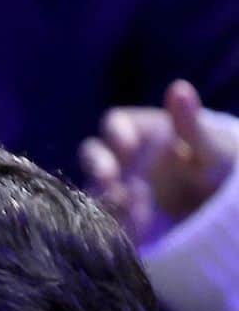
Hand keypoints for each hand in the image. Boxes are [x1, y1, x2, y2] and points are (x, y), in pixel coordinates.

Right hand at [79, 81, 237, 248]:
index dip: (115, 133)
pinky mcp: (119, 217)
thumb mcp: (210, 147)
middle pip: (93, 155)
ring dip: (105, 195)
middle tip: (109, 179)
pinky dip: (116, 220)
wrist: (218, 204)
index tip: (129, 145)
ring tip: (129, 205)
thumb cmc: (215, 164)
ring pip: (94, 187)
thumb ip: (190, 123)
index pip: (114, 123)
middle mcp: (121, 158)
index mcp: (139, 131)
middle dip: (97, 166)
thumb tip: (178, 87)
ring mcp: (117, 188)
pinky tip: (139, 224)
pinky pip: (107, 217)